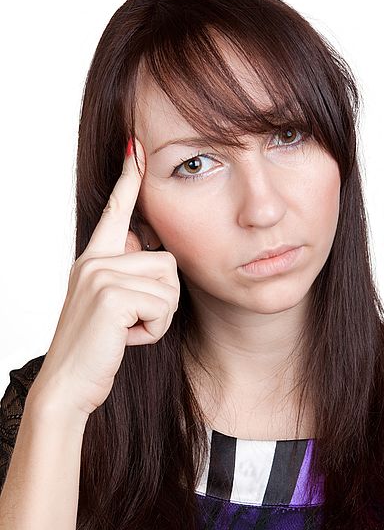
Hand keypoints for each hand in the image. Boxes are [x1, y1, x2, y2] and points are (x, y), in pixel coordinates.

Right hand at [30, 138, 179, 417]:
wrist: (68, 385)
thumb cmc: (96, 347)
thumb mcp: (110, 304)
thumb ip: (125, 274)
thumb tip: (146, 246)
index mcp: (94, 258)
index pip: (115, 210)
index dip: (128, 177)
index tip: (135, 145)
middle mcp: (94, 260)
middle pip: (167, 261)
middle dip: (162, 300)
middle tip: (130, 322)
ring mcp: (99, 275)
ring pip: (170, 284)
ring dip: (158, 316)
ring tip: (127, 329)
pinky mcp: (110, 296)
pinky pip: (162, 306)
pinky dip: (153, 330)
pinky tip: (125, 339)